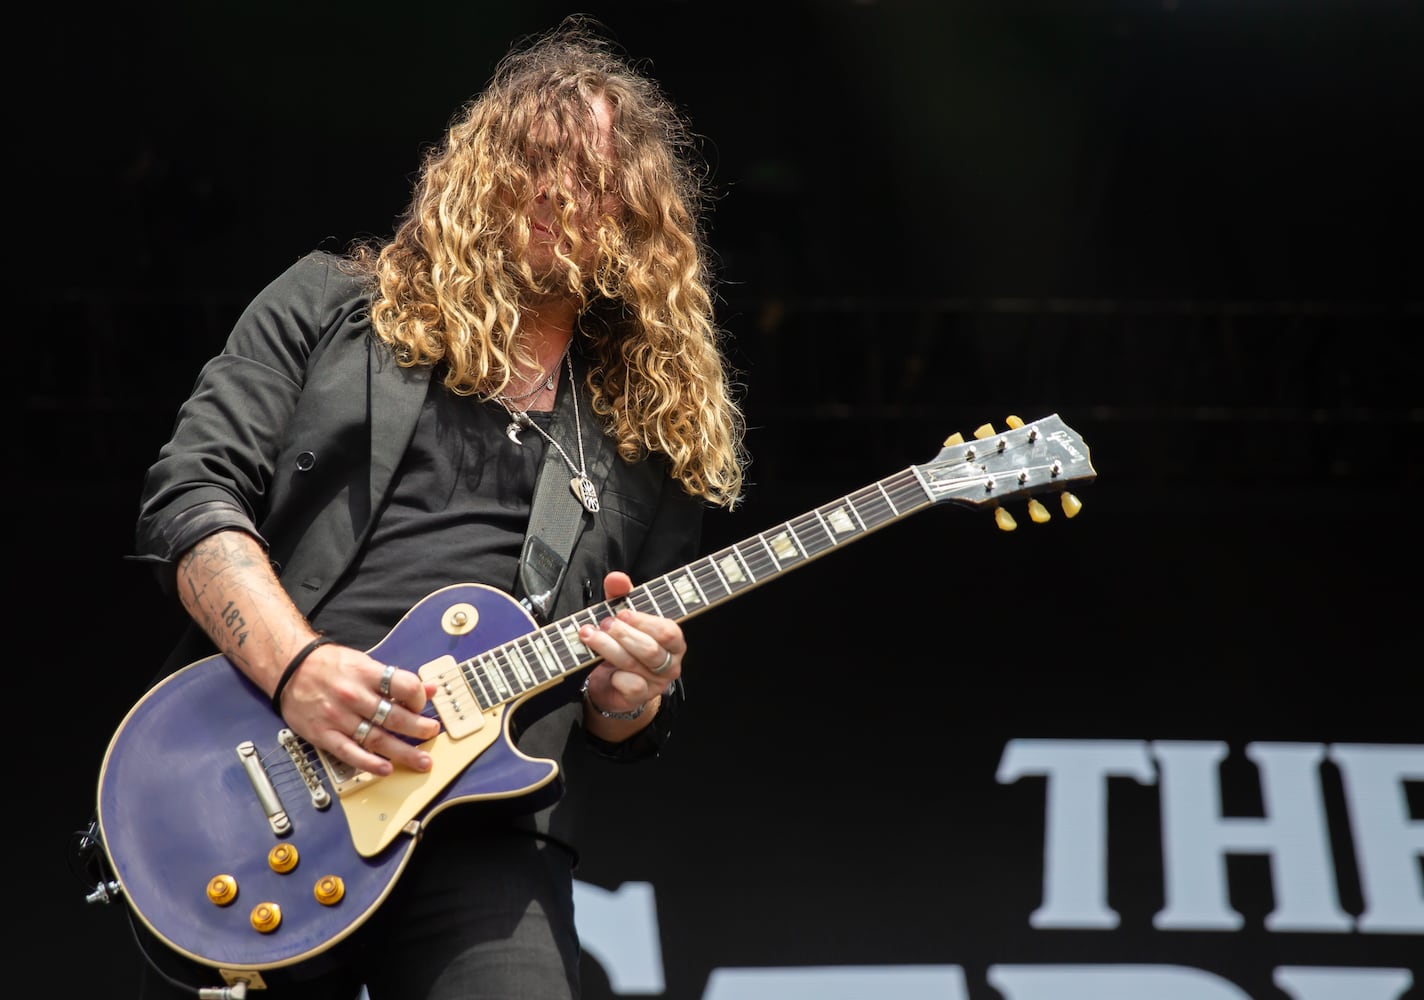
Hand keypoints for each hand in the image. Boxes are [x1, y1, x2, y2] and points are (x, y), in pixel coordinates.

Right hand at [278, 643, 441, 774]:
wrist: (288, 668)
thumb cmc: (327, 665)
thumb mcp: (364, 663)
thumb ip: (395, 678)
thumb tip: (428, 688)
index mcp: (366, 674)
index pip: (404, 686)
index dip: (419, 697)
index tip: (423, 704)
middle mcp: (353, 696)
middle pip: (394, 717)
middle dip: (418, 728)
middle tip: (431, 733)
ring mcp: (338, 717)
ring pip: (376, 739)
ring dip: (402, 752)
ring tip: (420, 760)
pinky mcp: (323, 734)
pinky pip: (350, 752)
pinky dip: (369, 763)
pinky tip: (385, 769)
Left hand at [577, 571, 682, 715]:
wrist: (612, 683)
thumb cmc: (623, 645)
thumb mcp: (622, 616)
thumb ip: (620, 595)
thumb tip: (617, 578)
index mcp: (673, 641)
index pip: (668, 631)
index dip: (643, 621)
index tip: (621, 613)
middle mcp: (670, 663)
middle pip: (650, 649)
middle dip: (622, 634)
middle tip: (603, 625)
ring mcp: (657, 683)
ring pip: (635, 665)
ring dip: (608, 648)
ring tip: (590, 636)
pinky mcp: (640, 698)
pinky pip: (631, 686)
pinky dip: (615, 675)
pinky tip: (603, 667)